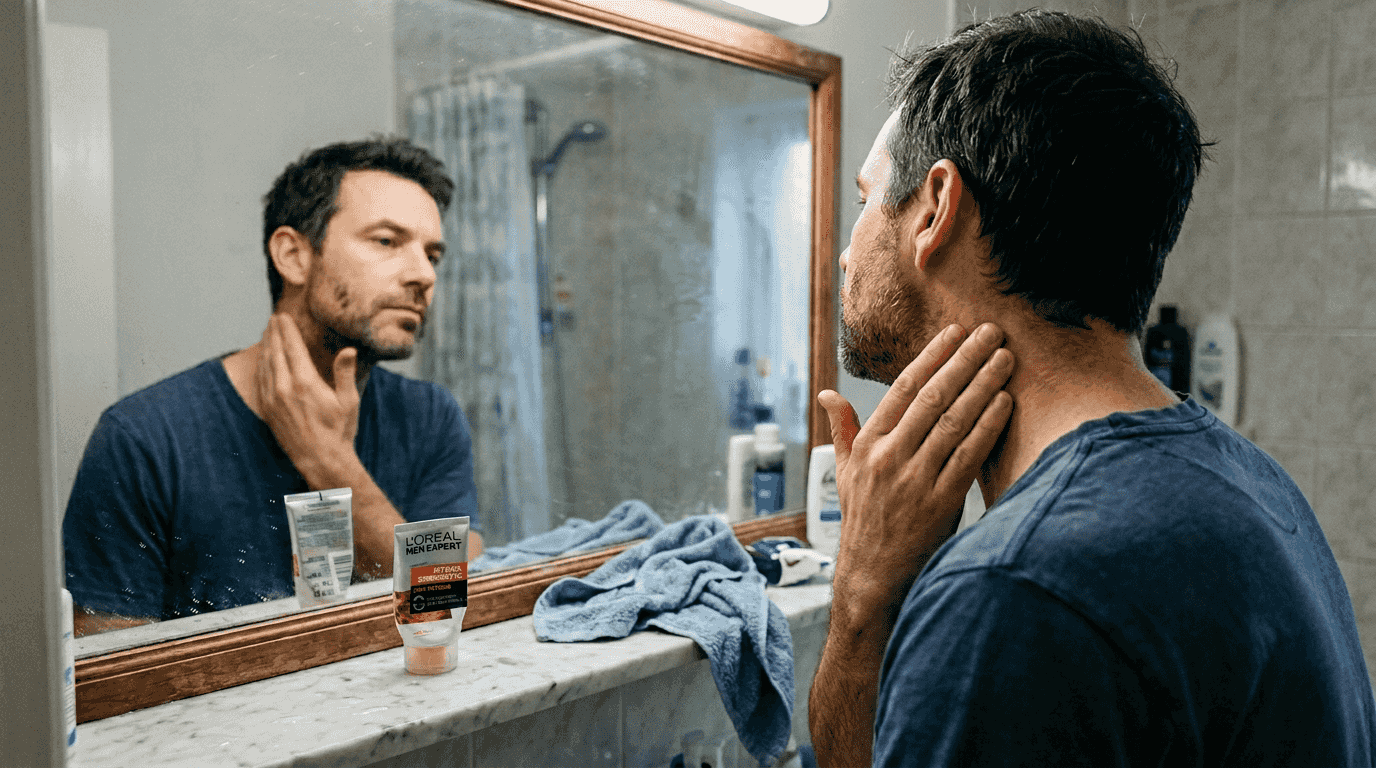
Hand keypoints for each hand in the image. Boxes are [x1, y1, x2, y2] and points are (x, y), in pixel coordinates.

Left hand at [255, 313, 361, 478]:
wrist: (321, 460)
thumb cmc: (339, 431)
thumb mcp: (348, 401)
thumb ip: (344, 373)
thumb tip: (348, 350)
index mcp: (305, 382)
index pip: (292, 347)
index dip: (287, 329)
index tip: (283, 316)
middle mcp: (285, 388)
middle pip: (275, 351)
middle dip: (274, 333)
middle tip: (273, 319)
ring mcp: (273, 399)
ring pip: (265, 364)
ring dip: (266, 346)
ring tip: (268, 333)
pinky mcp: (268, 409)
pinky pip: (260, 380)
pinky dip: (261, 364)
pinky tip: (264, 359)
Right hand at [819, 322, 1013, 613]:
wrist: (872, 576)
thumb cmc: (864, 520)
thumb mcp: (844, 472)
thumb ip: (842, 430)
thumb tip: (827, 394)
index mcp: (868, 445)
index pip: (903, 388)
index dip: (931, 357)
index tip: (955, 333)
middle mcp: (889, 458)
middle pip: (933, 397)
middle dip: (965, 360)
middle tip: (990, 332)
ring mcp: (915, 480)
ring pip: (954, 420)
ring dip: (983, 385)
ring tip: (1004, 359)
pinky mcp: (941, 503)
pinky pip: (969, 455)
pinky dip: (988, 425)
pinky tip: (1005, 402)